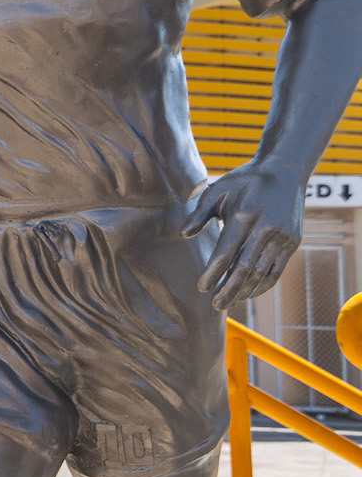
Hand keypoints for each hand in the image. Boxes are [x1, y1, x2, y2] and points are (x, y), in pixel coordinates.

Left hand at [184, 163, 305, 308]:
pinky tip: (249, 292)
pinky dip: (263, 284)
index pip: (226, 252)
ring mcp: (283, 236)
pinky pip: (277, 270)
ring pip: (262, 272)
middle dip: (228, 289)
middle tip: (214, 305)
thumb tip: (183, 234)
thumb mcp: (218, 190)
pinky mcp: (293, 241)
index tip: (200, 287)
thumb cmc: (245, 181)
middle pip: (245, 268)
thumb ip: (199, 213)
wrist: (285, 171)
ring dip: (245, 290)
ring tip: (229, 300)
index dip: (213, 272)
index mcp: (244, 215)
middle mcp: (266, 228)